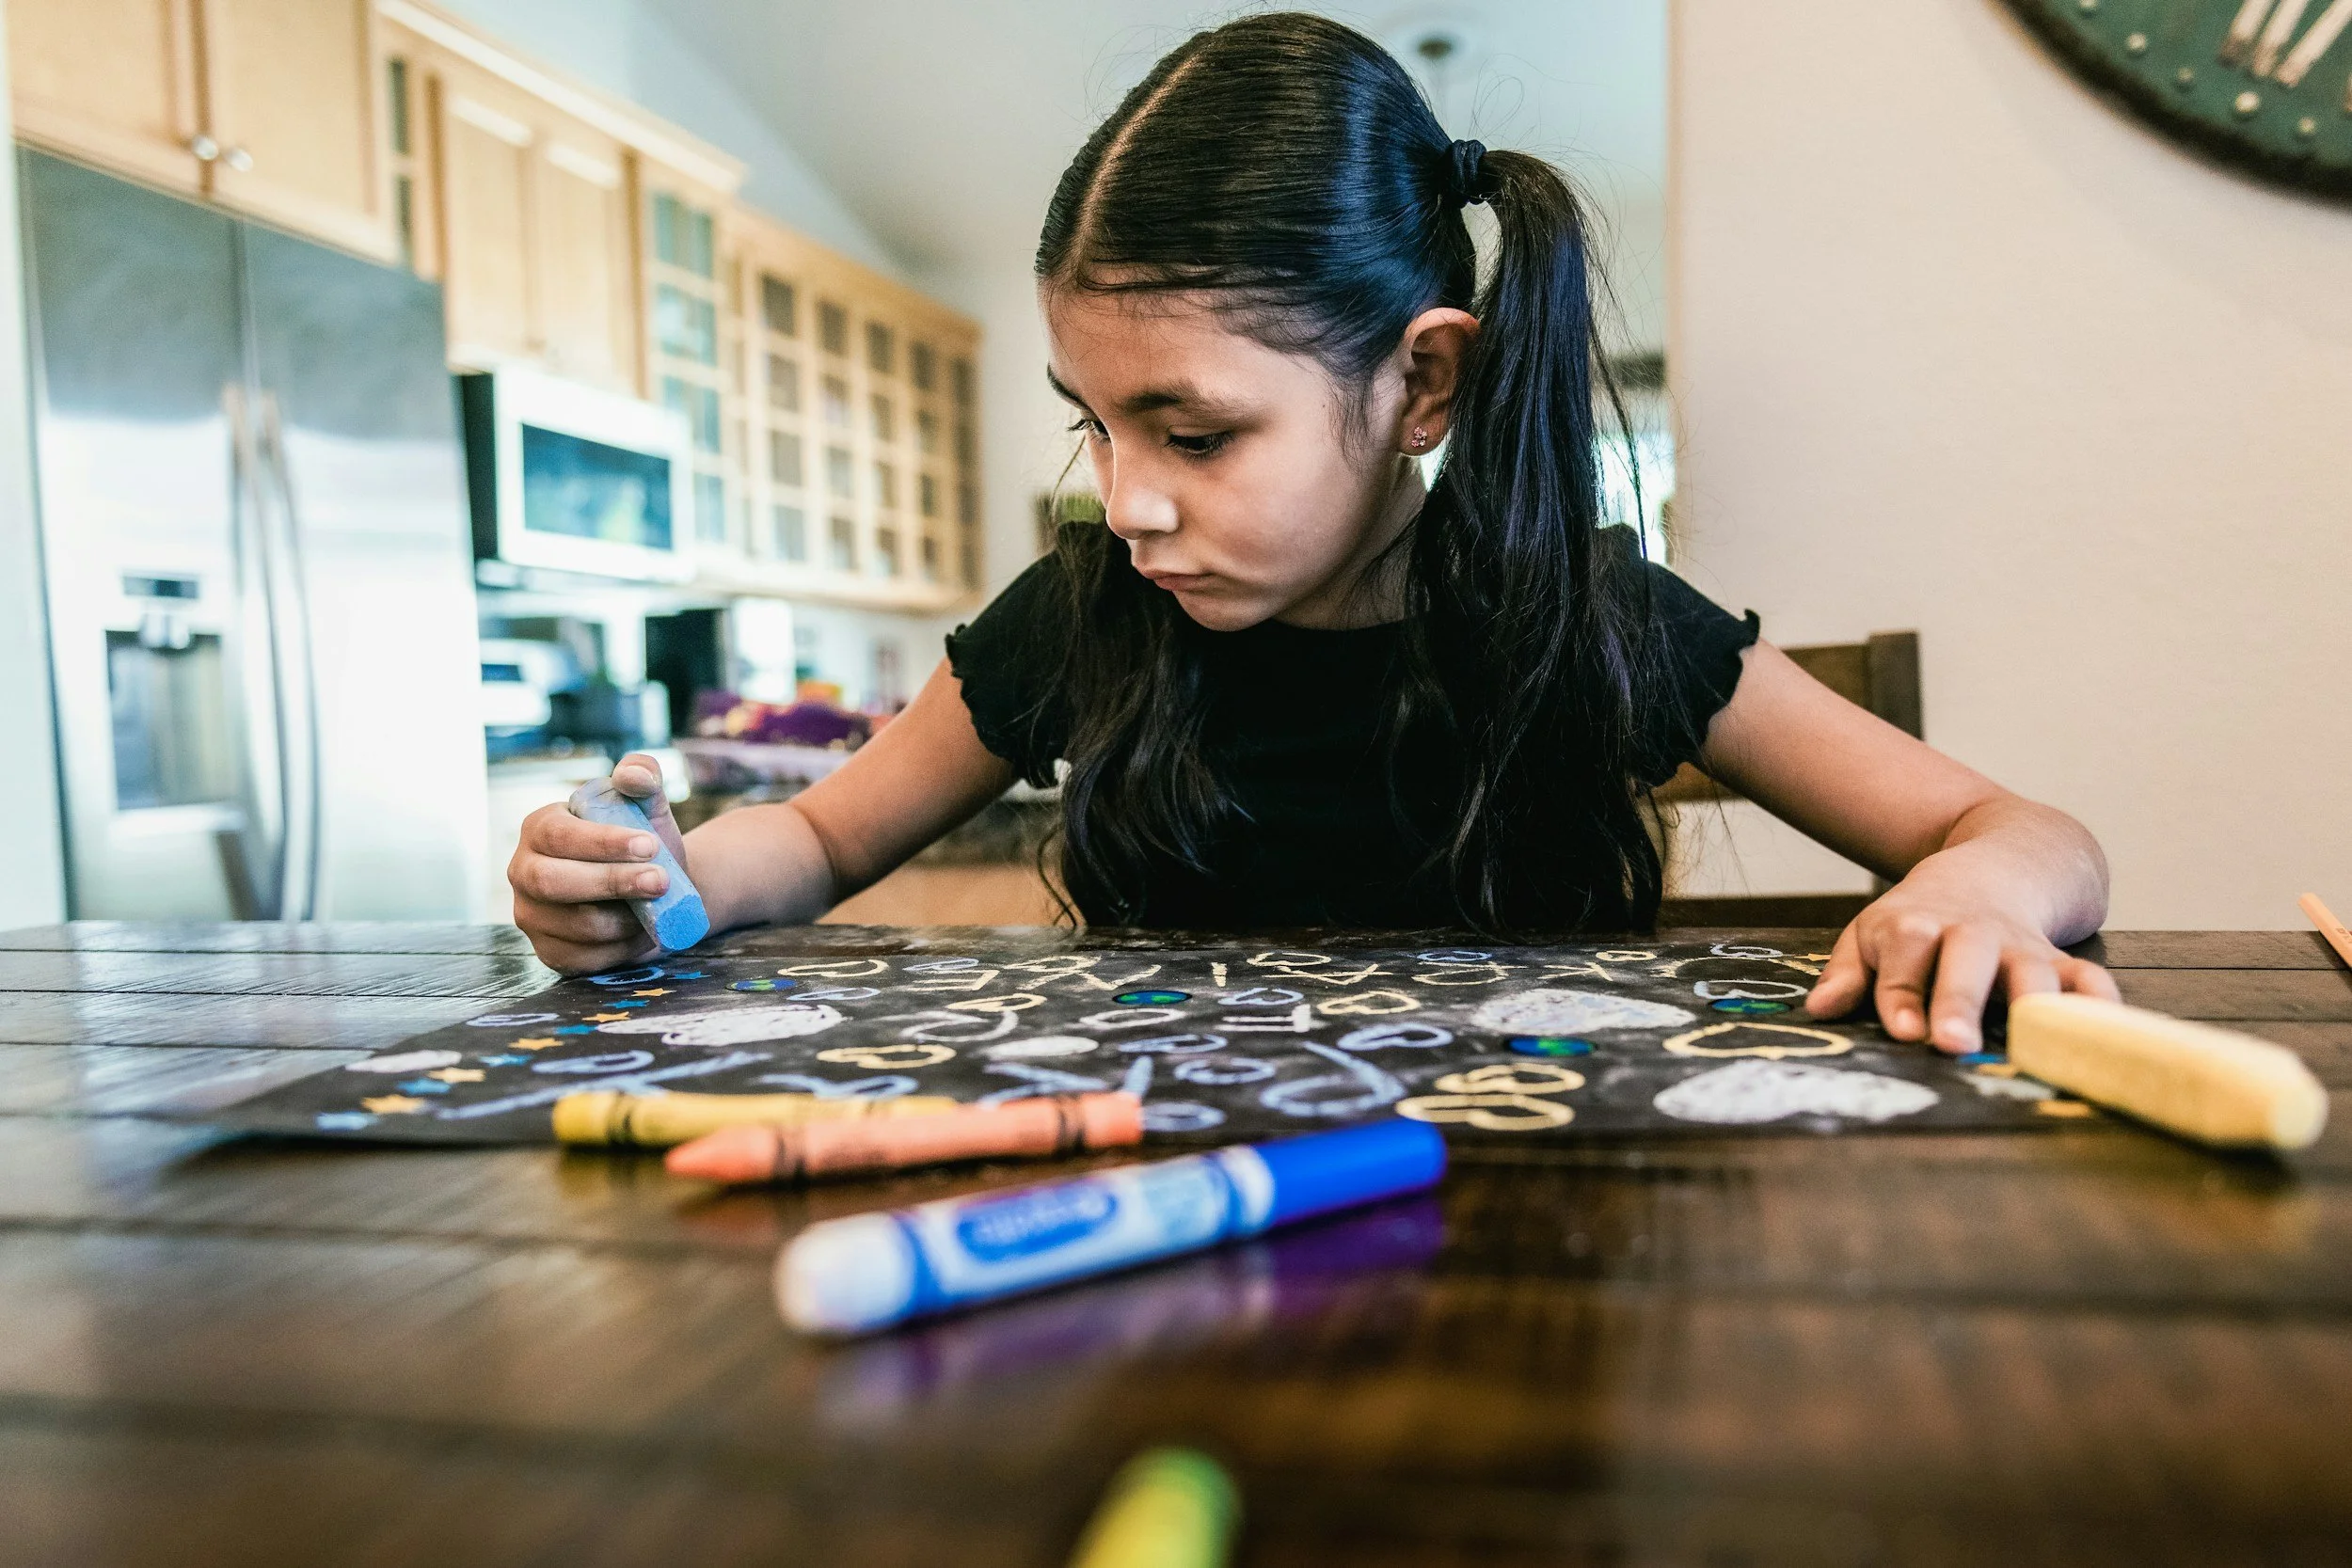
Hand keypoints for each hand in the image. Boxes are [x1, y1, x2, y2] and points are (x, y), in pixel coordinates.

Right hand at [509, 753, 689, 974]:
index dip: (602, 843)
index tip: (649, 845)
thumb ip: (644, 775)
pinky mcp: (549, 952)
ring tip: (658, 905)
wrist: (655, 891)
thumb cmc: (643, 843)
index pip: (559, 836)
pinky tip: (643, 930)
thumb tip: (633, 774)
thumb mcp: (647, 805)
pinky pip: (582, 958)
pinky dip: (620, 947)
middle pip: (553, 883)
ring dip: (624, 918)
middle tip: (661, 880)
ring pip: (573, 925)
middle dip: (611, 882)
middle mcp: (523, 872)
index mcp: (539, 828)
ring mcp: (531, 916)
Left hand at [1804, 880, 2118, 1053]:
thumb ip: (1848, 973)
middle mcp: (1971, 933)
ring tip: (2036, 1042)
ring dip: (2033, 1005)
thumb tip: (1820, 1009)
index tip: (1904, 1031)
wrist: (1996, 866)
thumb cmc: (1919, 919)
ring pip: (2032, 970)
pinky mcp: (2059, 959)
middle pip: (1966, 961)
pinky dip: (2099, 1002)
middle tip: (1952, 1042)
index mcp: (1915, 927)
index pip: (1903, 959)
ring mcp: (2020, 946)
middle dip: (1959, 1000)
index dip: (1902, 994)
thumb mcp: (1873, 934)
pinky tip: (2105, 1031)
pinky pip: (2087, 977)